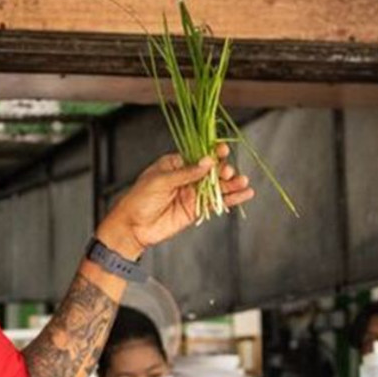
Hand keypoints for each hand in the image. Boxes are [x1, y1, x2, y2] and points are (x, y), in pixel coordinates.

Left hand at [97, 144, 253, 255]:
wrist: (133, 227)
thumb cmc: (140, 198)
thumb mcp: (161, 180)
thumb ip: (186, 173)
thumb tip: (208, 162)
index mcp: (176, 164)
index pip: (198, 154)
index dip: (212, 152)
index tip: (222, 150)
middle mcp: (187, 177)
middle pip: (211, 170)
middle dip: (222, 169)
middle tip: (227, 172)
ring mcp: (193, 193)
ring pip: (217, 187)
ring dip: (232, 184)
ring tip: (243, 182)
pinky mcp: (196, 210)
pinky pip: (217, 203)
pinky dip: (232, 199)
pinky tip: (245, 194)